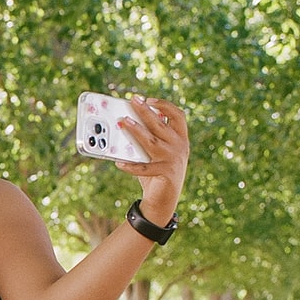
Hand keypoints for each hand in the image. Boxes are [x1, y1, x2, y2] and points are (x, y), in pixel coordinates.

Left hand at [113, 96, 188, 221]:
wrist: (165, 200)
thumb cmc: (156, 171)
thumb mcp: (155, 152)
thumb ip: (148, 138)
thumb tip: (125, 121)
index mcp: (180, 138)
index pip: (178, 115)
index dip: (165, 105)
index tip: (149, 99)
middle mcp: (180, 147)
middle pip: (161, 124)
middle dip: (145, 111)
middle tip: (132, 101)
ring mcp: (173, 160)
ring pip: (152, 141)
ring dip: (136, 131)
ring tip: (123, 122)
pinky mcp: (166, 174)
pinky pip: (144, 168)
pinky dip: (130, 166)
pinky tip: (118, 163)